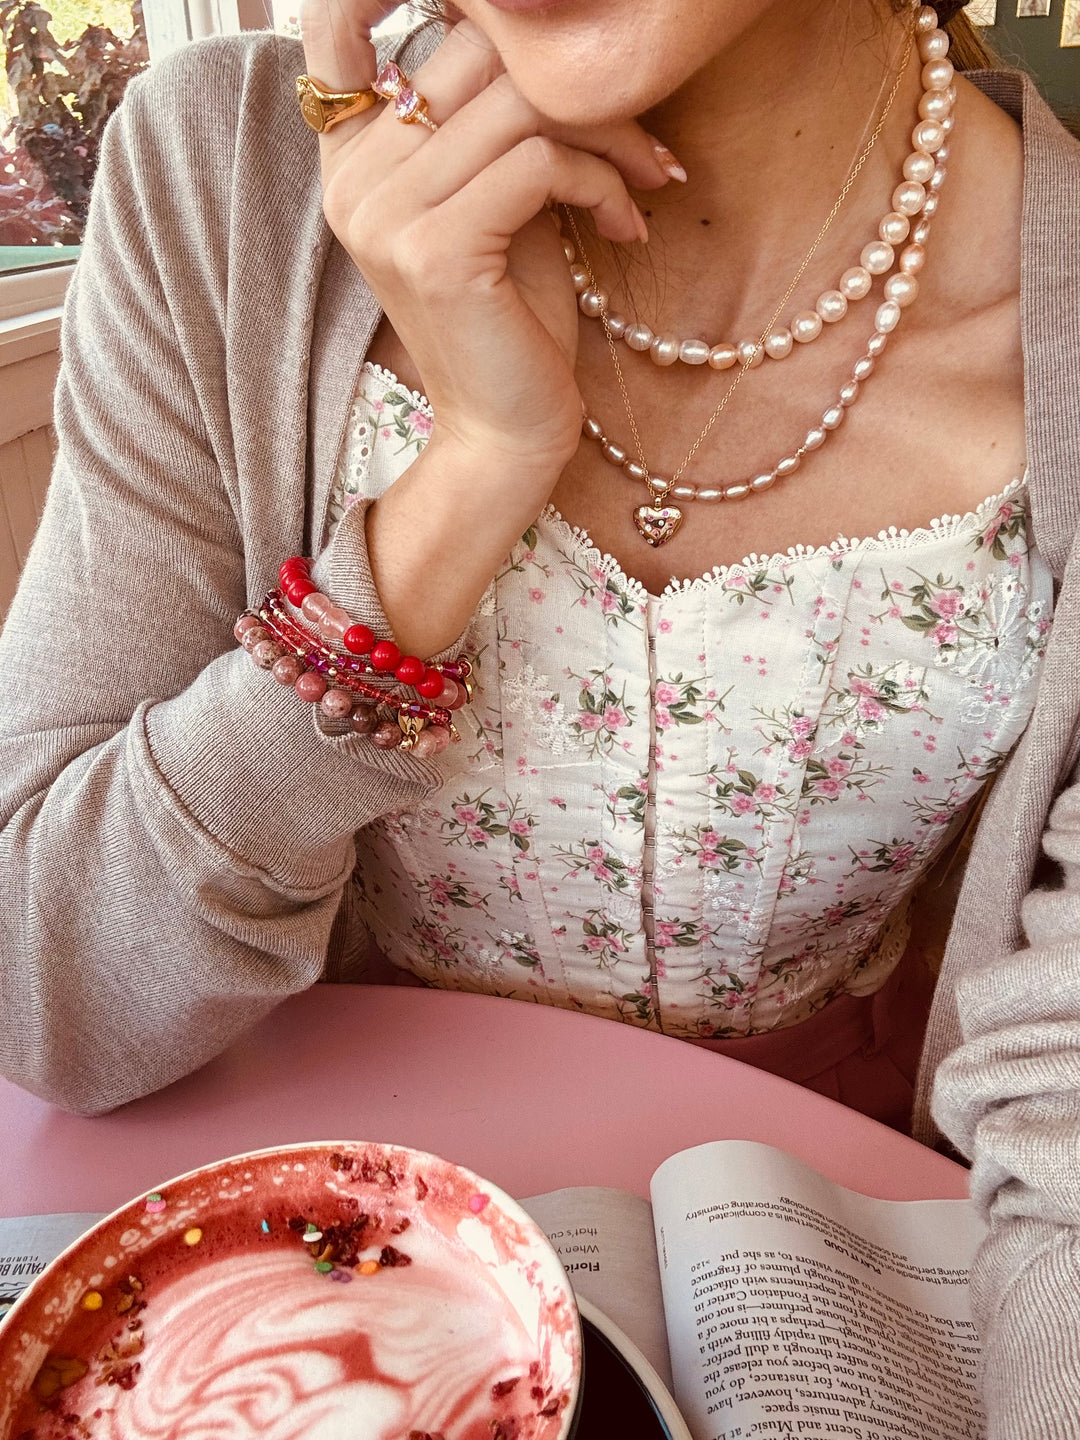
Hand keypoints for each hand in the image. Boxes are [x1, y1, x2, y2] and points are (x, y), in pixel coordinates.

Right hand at [299, 0, 672, 472]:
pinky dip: (598, 183)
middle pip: (476, 54)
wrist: (505, 433)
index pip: (386, 30)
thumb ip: (491, 121)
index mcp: (352, 159)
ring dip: (607, 136)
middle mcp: (353, 180)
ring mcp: (386, 216)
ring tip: (644, 183)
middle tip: (641, 141)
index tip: (558, 67)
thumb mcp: (496, 200)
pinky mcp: (436, 252)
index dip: (474, 25)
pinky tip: (623, 226)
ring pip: (517, 105)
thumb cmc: (512, 319)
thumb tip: (546, 32)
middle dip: (579, 87)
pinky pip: (536, 163)